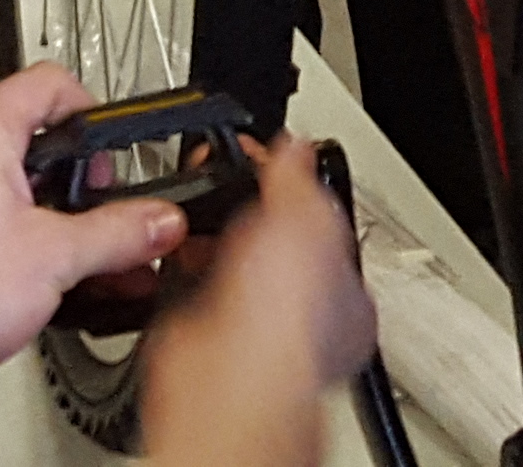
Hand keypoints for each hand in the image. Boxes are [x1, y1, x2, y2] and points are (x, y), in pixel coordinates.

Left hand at [0, 66, 194, 386]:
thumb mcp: (59, 257)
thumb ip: (120, 233)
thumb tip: (158, 221)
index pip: (47, 83)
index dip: (91, 109)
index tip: (111, 146)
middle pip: (30, 138)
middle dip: (79, 179)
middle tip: (102, 207)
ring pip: (9, 187)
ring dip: (55, 217)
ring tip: (84, 253)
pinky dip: (22, 242)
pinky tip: (47, 280)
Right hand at [133, 138, 377, 466]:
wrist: (223, 375)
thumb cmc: (286, 323)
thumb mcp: (306, 221)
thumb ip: (299, 180)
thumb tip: (294, 148)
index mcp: (344, 296)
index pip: (328, 232)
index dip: (303, 194)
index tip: (281, 164)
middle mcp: (298, 317)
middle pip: (272, 245)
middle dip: (251, 209)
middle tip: (237, 177)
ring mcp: (247, 325)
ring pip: (228, 260)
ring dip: (211, 229)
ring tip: (204, 202)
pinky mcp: (199, 328)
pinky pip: (188, 278)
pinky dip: (179, 256)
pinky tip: (180, 240)